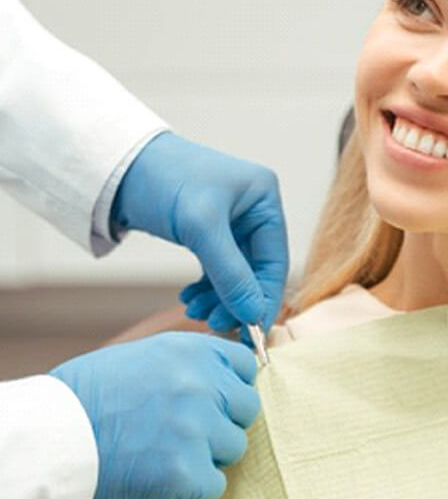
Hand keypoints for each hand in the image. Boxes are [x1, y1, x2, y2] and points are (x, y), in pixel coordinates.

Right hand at [50, 332, 259, 498]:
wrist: (55, 433)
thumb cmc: (92, 392)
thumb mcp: (149, 355)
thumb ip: (192, 363)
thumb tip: (225, 377)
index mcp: (193, 350)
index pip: (245, 365)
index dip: (232, 384)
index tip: (218, 397)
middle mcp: (202, 383)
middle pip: (247, 407)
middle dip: (225, 420)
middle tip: (192, 430)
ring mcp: (197, 427)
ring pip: (235, 446)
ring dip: (209, 453)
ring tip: (171, 450)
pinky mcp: (186, 470)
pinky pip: (215, 483)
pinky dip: (195, 485)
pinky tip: (165, 475)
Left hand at [110, 132, 288, 344]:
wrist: (122, 166)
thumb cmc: (164, 180)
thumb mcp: (200, 226)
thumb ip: (229, 273)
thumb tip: (253, 315)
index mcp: (264, 198)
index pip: (275, 259)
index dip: (264, 297)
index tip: (251, 332)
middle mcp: (253, 209)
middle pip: (256, 269)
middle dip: (237, 300)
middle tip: (216, 324)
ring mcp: (232, 222)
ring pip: (236, 273)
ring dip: (219, 297)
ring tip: (195, 312)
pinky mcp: (209, 232)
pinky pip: (218, 269)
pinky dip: (207, 288)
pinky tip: (189, 299)